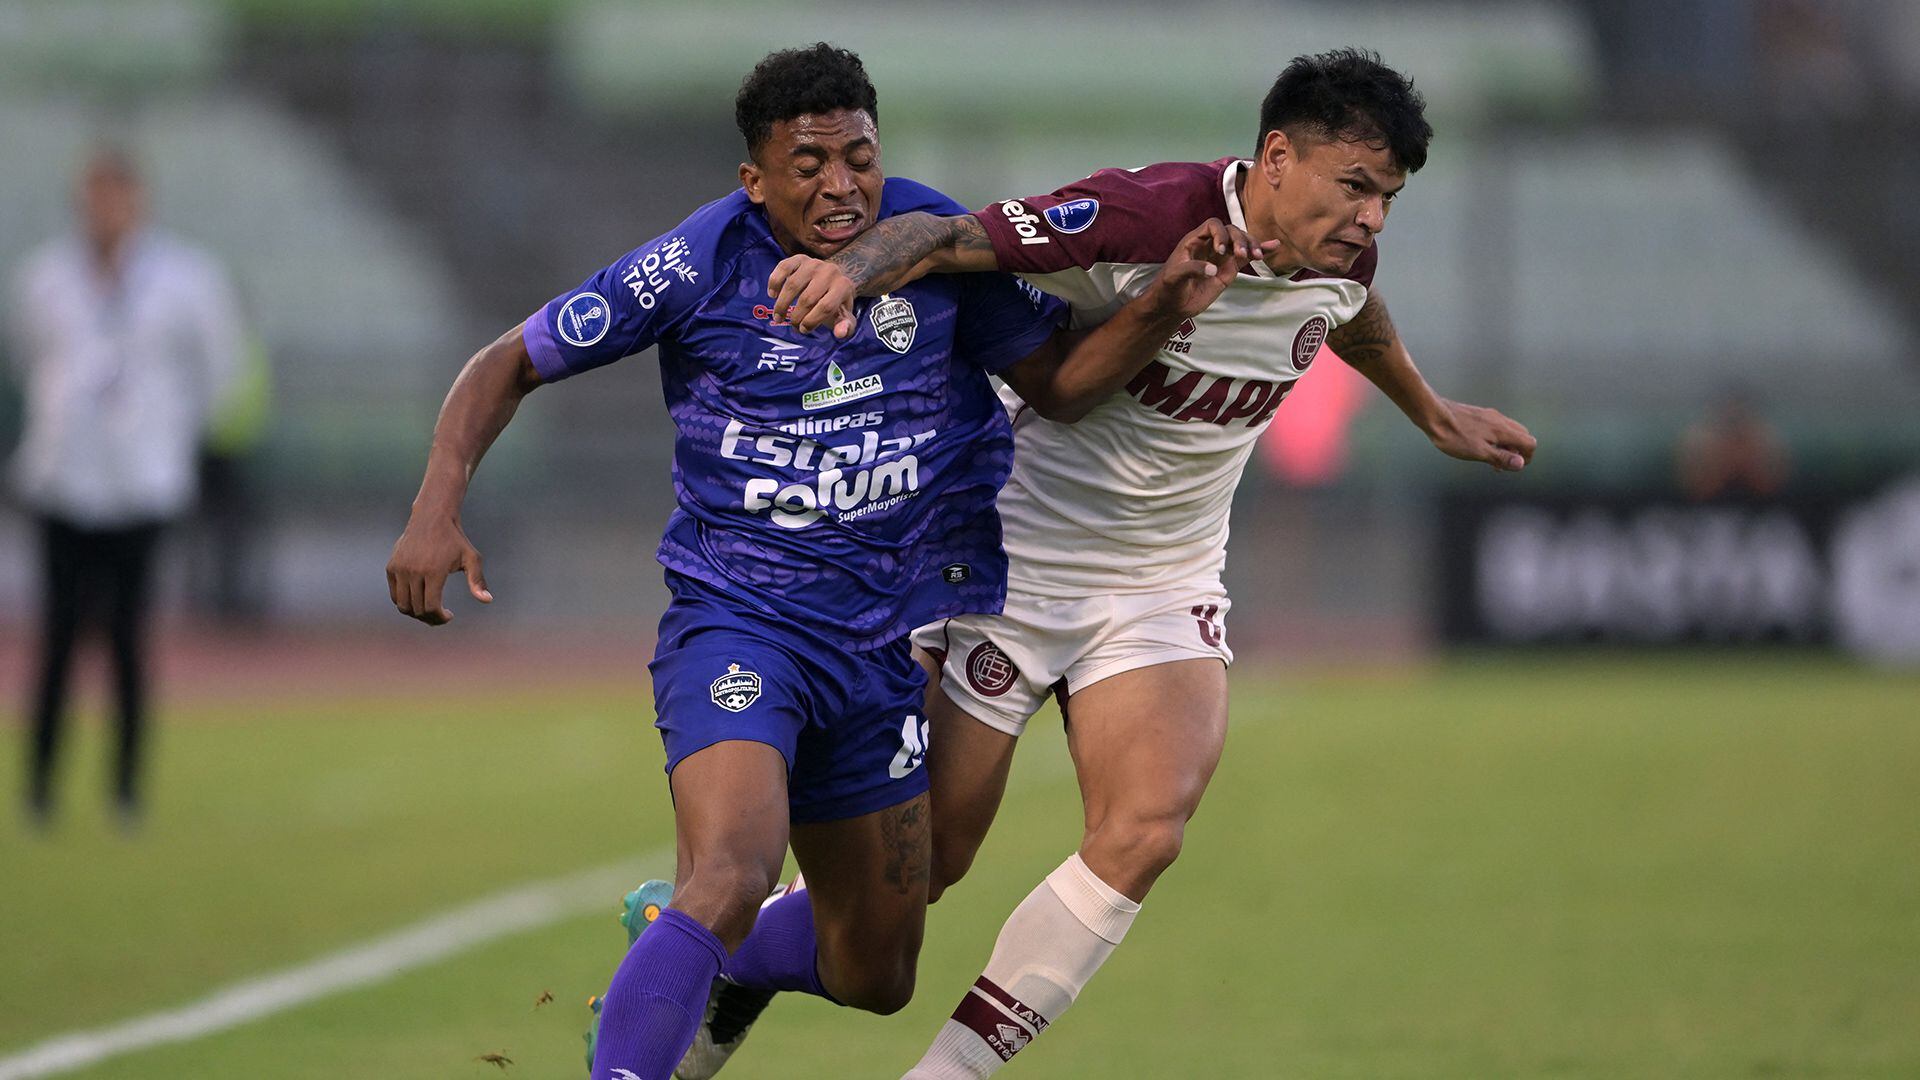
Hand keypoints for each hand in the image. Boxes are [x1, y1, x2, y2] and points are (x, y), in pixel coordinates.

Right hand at [386, 516, 491, 625]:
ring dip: (416, 613)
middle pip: (417, 609)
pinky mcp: (392, 567)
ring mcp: (400, 569)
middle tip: (441, 616)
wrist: (431, 517)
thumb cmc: (455, 539)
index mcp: (434, 571)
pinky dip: (404, 603)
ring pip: (403, 605)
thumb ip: (477, 580)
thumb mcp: (471, 557)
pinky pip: (395, 595)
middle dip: (430, 618)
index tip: (449, 616)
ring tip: (429, 610)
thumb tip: (488, 600)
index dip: (440, 618)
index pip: (431, 606)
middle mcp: (414, 571)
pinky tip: (419, 600)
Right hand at [767, 255, 859, 338]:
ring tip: (779, 317)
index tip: (803, 330)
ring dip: (782, 304)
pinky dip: (775, 282)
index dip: (812, 321)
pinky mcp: (800, 258)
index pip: (826, 307)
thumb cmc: (837, 304)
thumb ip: (845, 327)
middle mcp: (830, 272)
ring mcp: (814, 263)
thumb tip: (840, 334)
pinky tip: (773, 295)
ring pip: (793, 284)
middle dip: (797, 317)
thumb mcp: (844, 317)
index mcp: (844, 287)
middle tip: (793, 326)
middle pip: (808, 298)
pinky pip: (783, 267)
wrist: (833, 280)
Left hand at [1141, 218, 1280, 319]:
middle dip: (1239, 240)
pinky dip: (1259, 252)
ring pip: (1241, 242)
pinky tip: (1274, 246)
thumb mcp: (1174, 277)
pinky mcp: (1229, 270)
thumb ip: (1191, 269)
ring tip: (1256, 256)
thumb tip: (1214, 269)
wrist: (1172, 305)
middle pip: (1231, 231)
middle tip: (1242, 255)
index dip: (1220, 233)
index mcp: (1195, 240)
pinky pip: (1246, 258)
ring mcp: (1222, 257)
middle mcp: (1211, 245)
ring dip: (1251, 245)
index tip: (1221, 251)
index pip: (1213, 225)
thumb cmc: (1168, 288)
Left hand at [1429, 399, 1536, 471]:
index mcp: (1503, 430)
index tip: (1516, 467)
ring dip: (1507, 445)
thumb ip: (1501, 457)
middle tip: (1506, 464)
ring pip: (1509, 431)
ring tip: (1493, 460)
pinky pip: (1496, 427)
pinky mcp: (1480, 415)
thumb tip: (1521, 464)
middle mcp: (1500, 420)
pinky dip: (1497, 439)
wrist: (1434, 415)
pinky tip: (1483, 447)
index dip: (1527, 457)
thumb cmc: (1454, 436)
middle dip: (1519, 451)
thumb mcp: (1479, 452)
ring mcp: (1490, 416)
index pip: (1529, 442)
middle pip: (1522, 435)